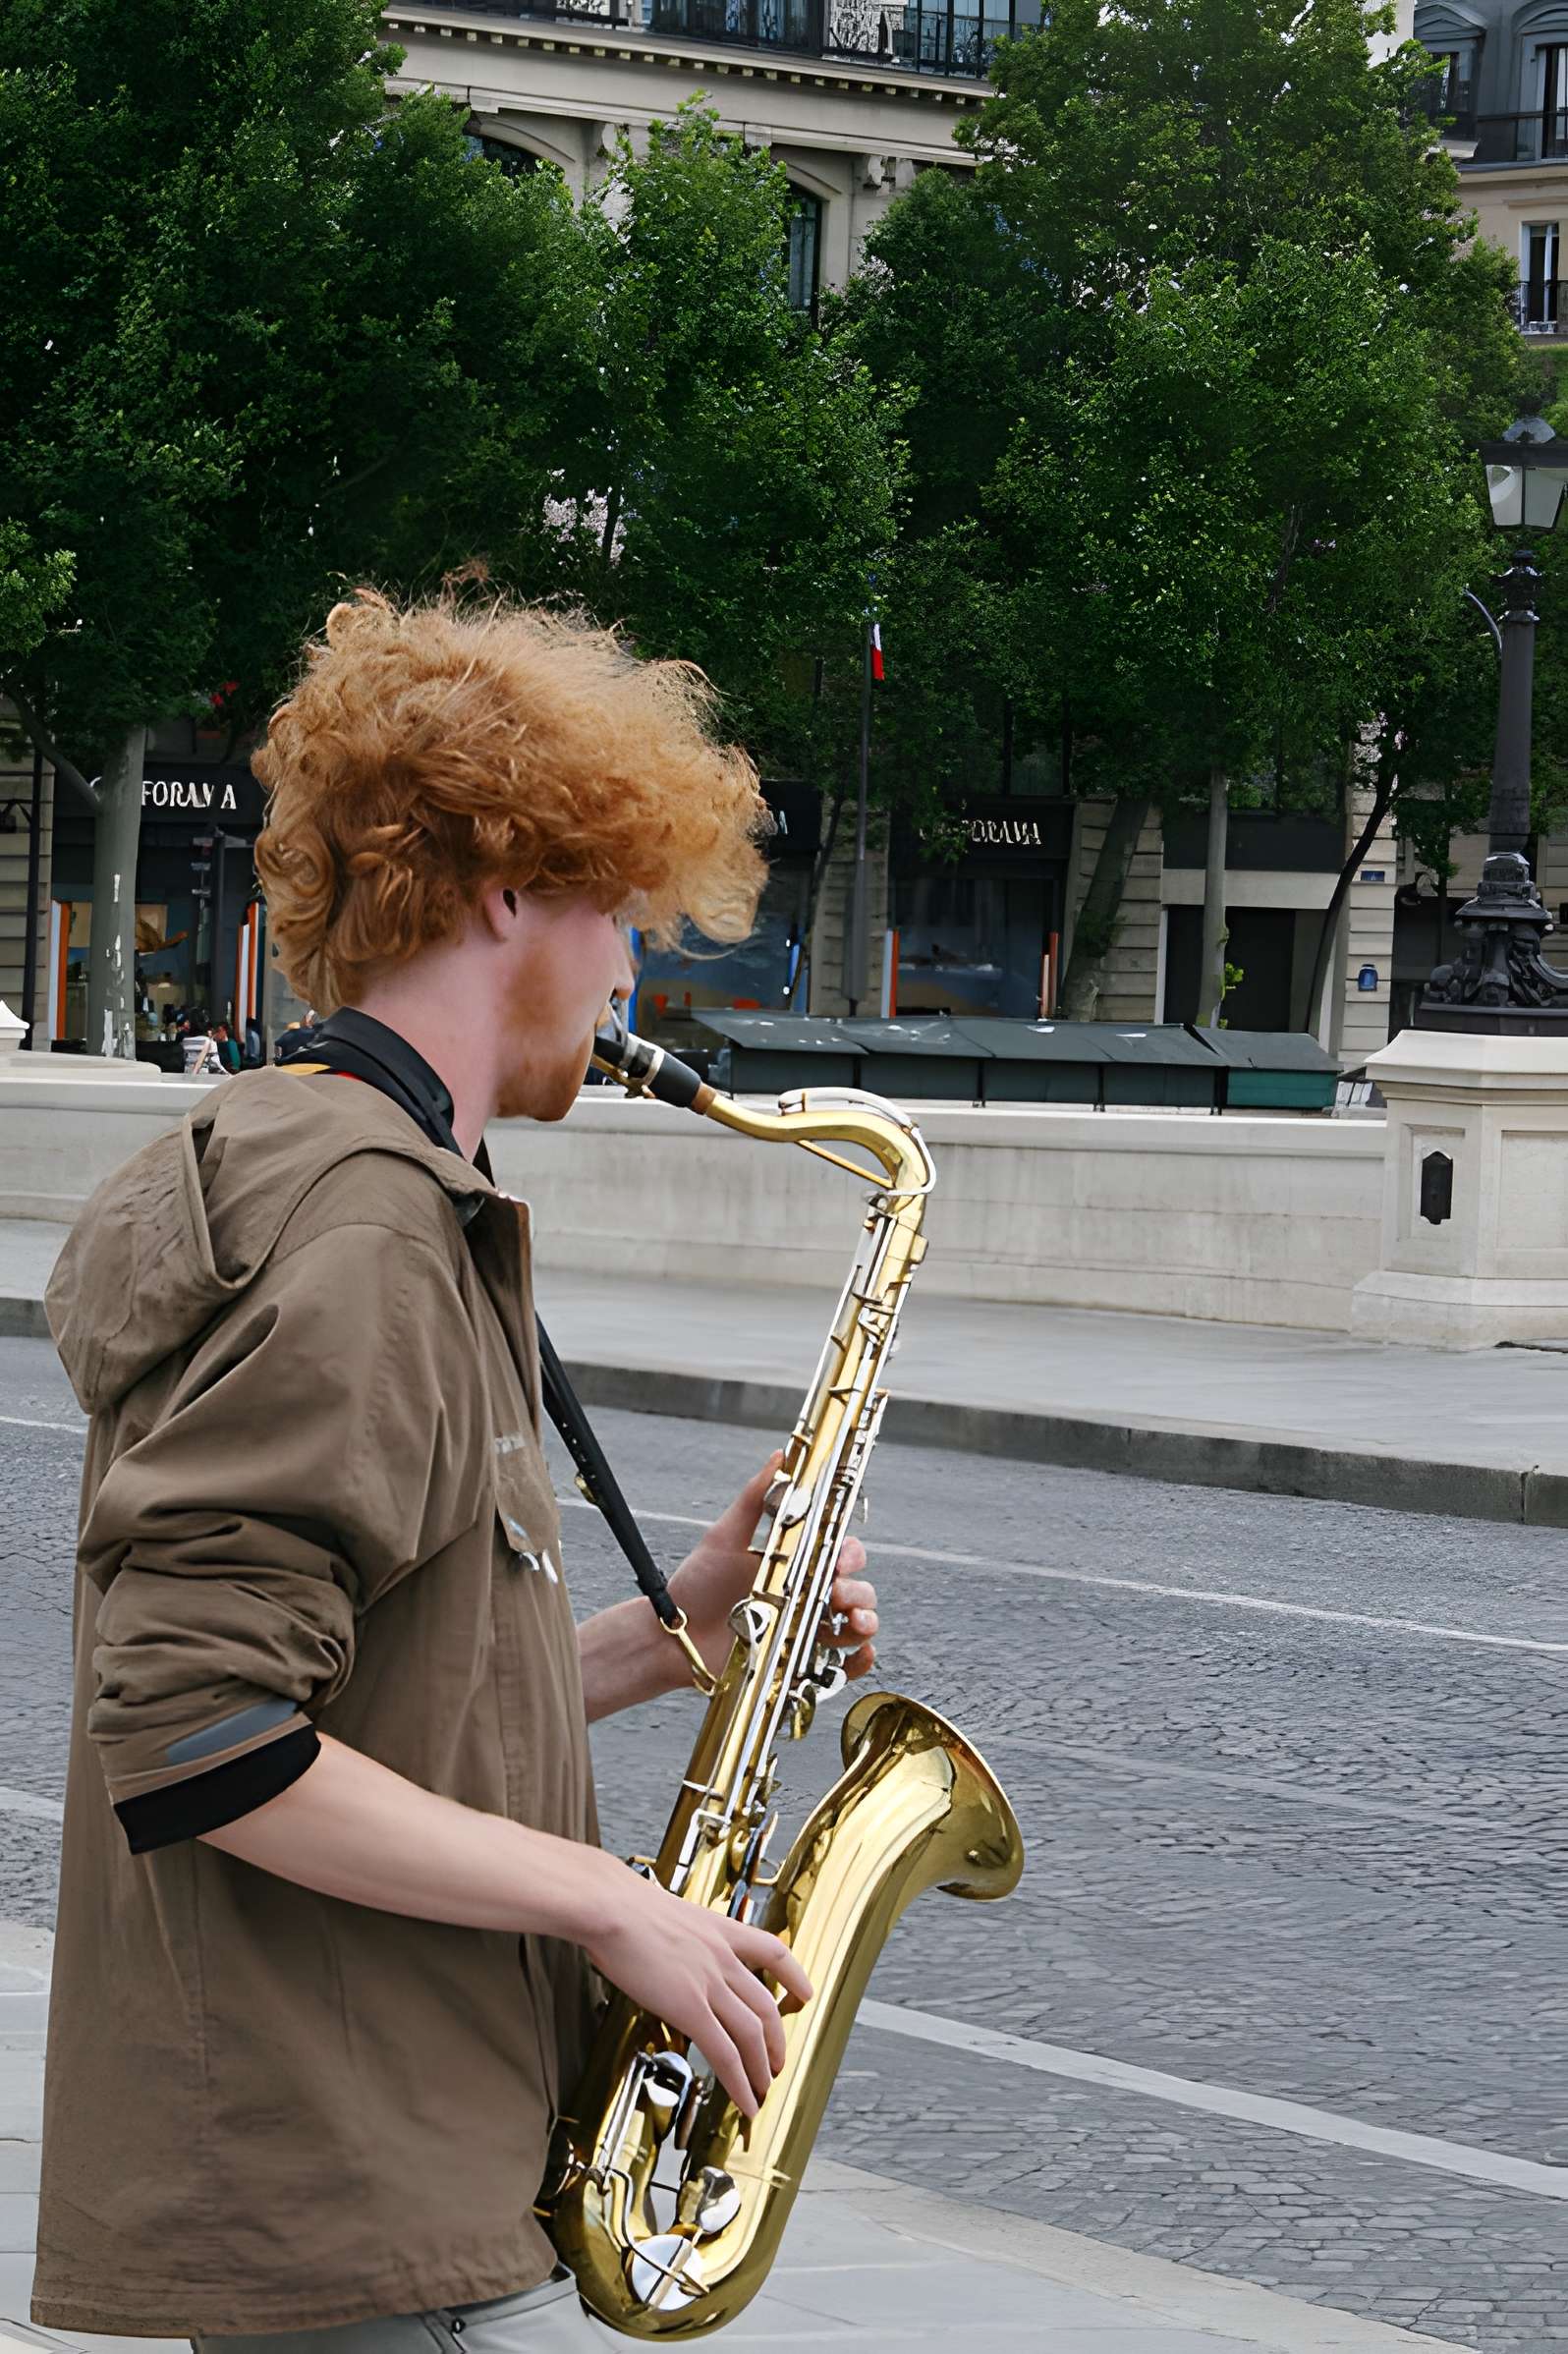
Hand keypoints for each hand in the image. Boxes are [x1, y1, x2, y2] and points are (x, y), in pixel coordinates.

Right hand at [584, 1858, 812, 2117]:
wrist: (609, 1905)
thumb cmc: (621, 1905)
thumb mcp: (666, 1913)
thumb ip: (680, 1937)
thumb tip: (670, 1952)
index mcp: (718, 1930)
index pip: (773, 1951)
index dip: (795, 1976)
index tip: (805, 1993)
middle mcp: (722, 1957)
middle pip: (766, 2005)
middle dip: (776, 2040)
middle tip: (776, 2063)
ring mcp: (709, 1983)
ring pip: (751, 2033)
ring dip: (761, 2067)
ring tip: (762, 2089)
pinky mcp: (689, 2007)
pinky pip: (724, 2053)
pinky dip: (739, 2082)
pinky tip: (743, 2099)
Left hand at [668, 1452, 879, 1686]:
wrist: (673, 1636)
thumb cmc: (695, 1586)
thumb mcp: (724, 1536)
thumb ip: (754, 1497)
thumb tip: (781, 1458)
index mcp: (794, 1563)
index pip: (840, 1553)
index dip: (850, 1554)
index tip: (840, 1558)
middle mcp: (805, 1596)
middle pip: (856, 1588)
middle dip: (858, 1589)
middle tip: (837, 1592)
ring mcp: (803, 1630)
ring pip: (854, 1624)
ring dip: (865, 1620)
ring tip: (851, 1621)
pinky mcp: (798, 1662)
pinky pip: (841, 1666)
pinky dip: (860, 1661)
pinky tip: (861, 1651)